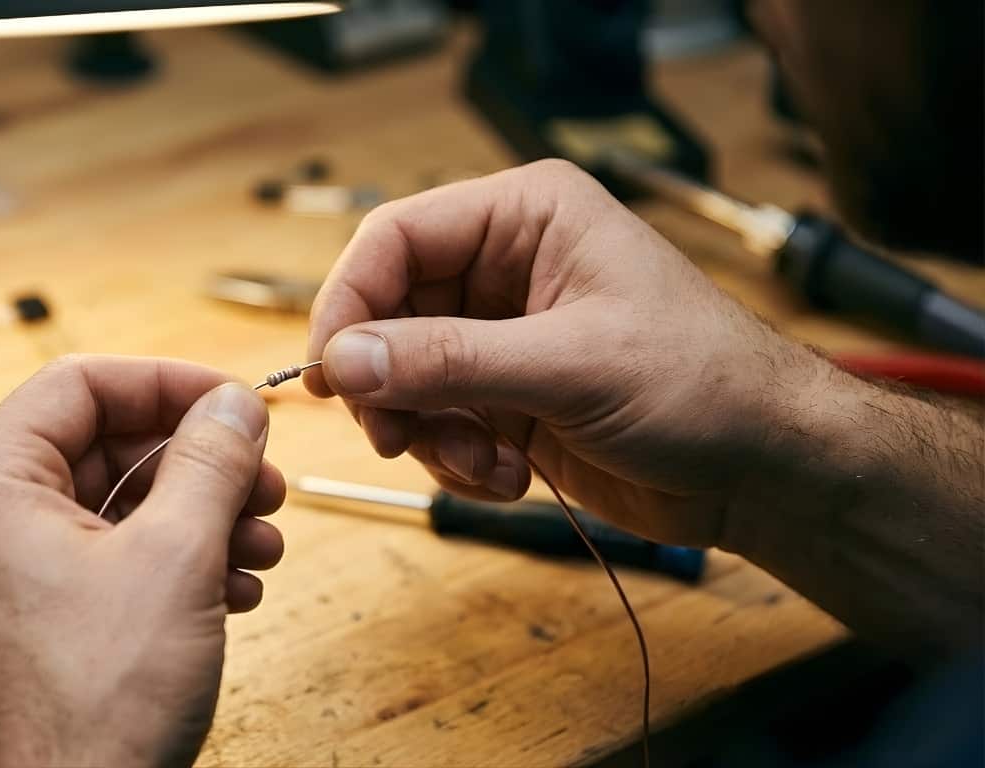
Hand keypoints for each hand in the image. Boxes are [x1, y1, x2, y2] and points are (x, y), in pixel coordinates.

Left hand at [0, 356, 285, 767]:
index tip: (236, 403)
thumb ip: (209, 462)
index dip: (170, 383)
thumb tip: (232, 404)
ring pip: (107, 511)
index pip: (79, 385)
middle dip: (197, 465)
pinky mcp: (19, 627)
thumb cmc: (95, 708)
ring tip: (260, 548)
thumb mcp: (175, 559)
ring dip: (195, 519)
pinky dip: (166, 566)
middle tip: (266, 484)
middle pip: (101, 448)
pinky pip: (97, 564)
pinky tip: (229, 590)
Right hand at [305, 160, 836, 548]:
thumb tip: (343, 358)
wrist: (765, 469)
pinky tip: (507, 476)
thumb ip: (447, 360)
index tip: (330, 371)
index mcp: (527, 216)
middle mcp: (506, 266)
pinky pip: (436, 421)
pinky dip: (455, 458)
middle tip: (393, 435)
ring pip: (404, 376)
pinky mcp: (506, 395)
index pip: (396, 238)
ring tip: (484, 463)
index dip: (349, 301)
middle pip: (387, 312)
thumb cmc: (702, 385)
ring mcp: (503, 335)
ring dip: (428, 432)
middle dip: (388, 382)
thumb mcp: (569, 365)